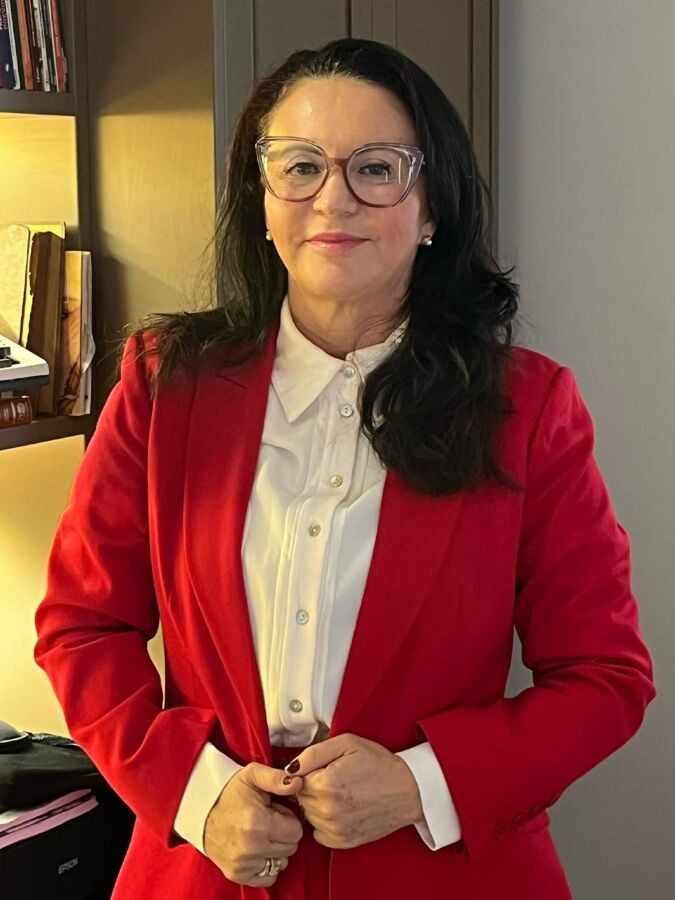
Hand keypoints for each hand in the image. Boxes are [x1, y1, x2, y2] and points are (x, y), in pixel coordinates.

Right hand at [203, 762, 303, 886]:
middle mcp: (251, 847)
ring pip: (282, 862)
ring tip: (260, 833)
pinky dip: (267, 864)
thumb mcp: (252, 775)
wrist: (201, 812)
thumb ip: (277, 778)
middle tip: (267, 821)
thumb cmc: (230, 793)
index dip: (288, 818)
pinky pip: (269, 877)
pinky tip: (257, 849)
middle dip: (284, 833)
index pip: (297, 831)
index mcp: (258, 823)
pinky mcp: (238, 874)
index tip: (274, 812)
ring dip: (276, 849)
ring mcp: (243, 864)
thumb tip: (298, 783)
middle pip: (291, 847)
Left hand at [286, 733, 423, 849]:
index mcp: (325, 784)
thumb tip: (289, 768)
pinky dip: (324, 822)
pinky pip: (318, 832)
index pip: (296, 780)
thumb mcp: (346, 743)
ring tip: (341, 793)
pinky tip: (341, 809)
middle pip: (301, 798)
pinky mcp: (343, 842)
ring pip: (308, 816)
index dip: (310, 771)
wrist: (408, 790)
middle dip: (313, 787)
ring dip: (318, 805)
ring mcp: (335, 829)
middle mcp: (327, 810)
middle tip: (336, 778)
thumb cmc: (379, 764)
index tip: (325, 768)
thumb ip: (313, 753)